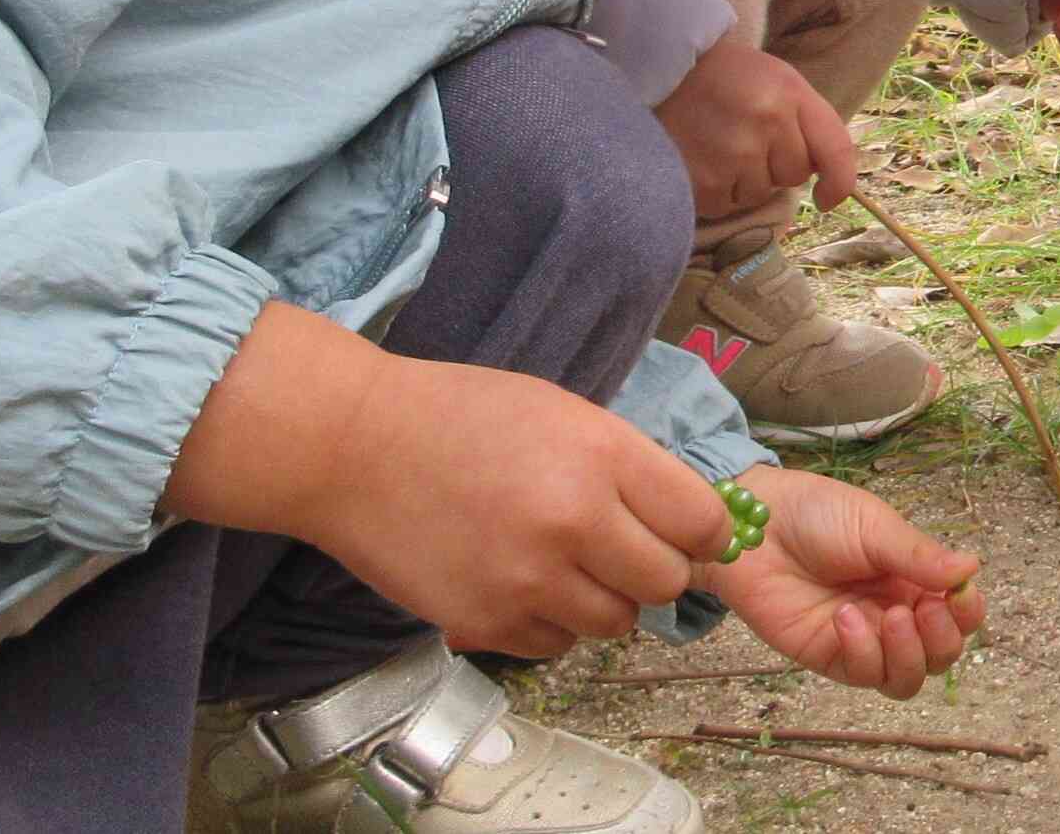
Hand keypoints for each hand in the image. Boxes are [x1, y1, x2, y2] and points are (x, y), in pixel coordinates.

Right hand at [307, 357, 734, 659]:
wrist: (354, 447)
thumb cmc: (464, 417)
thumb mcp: (566, 414)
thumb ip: (629, 467)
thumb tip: (688, 520)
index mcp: (603, 458)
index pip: (704, 523)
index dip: (705, 534)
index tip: (690, 534)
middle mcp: (574, 523)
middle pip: (666, 583)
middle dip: (654, 571)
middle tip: (623, 552)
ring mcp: (527, 580)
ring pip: (615, 624)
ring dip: (604, 602)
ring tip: (566, 565)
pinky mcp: (485, 623)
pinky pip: (556, 645)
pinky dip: (551, 624)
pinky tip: (522, 584)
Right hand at [655, 40, 855, 217]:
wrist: (660, 70)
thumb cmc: (727, 77)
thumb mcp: (779, 81)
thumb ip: (808, 122)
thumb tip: (822, 176)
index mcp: (789, 93)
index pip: (835, 150)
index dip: (840, 182)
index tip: (827, 197)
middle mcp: (766, 122)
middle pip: (794, 175)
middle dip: (776, 165)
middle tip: (745, 137)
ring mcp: (733, 154)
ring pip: (759, 193)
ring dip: (744, 180)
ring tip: (718, 146)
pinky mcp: (702, 181)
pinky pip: (726, 205)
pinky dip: (716, 191)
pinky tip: (700, 160)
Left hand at [699, 466, 987, 696]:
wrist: (754, 527)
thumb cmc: (817, 515)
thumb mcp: (875, 527)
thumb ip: (919, 556)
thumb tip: (973, 568)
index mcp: (914, 579)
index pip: (959, 613)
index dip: (967, 613)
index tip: (959, 595)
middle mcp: (896, 614)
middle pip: (940, 655)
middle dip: (942, 639)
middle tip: (921, 610)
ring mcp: (864, 641)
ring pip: (908, 678)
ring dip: (909, 654)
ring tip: (890, 617)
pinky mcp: (830, 657)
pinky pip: (864, 675)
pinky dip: (865, 652)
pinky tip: (845, 618)